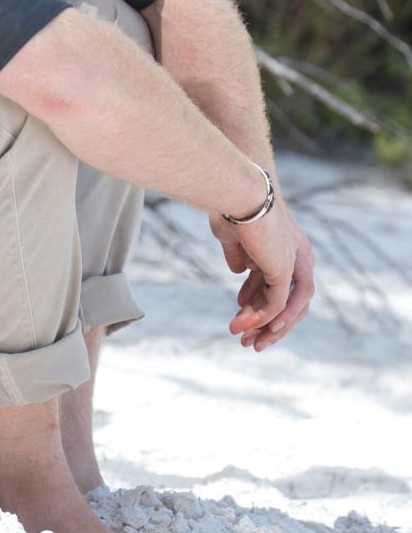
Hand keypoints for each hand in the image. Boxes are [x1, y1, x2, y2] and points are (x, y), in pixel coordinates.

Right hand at [208, 201, 315, 350]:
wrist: (236, 191)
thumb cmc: (232, 205)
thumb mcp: (233, 235)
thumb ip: (238, 254)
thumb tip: (238, 271)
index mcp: (288, 244)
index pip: (278, 281)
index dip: (258, 298)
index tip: (238, 309)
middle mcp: (299, 255)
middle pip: (291, 300)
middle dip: (267, 322)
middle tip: (246, 338)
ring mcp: (295, 263)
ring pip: (289, 307)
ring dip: (266, 326)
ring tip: (245, 340)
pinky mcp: (285, 270)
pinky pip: (278, 304)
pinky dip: (264, 318)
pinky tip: (247, 327)